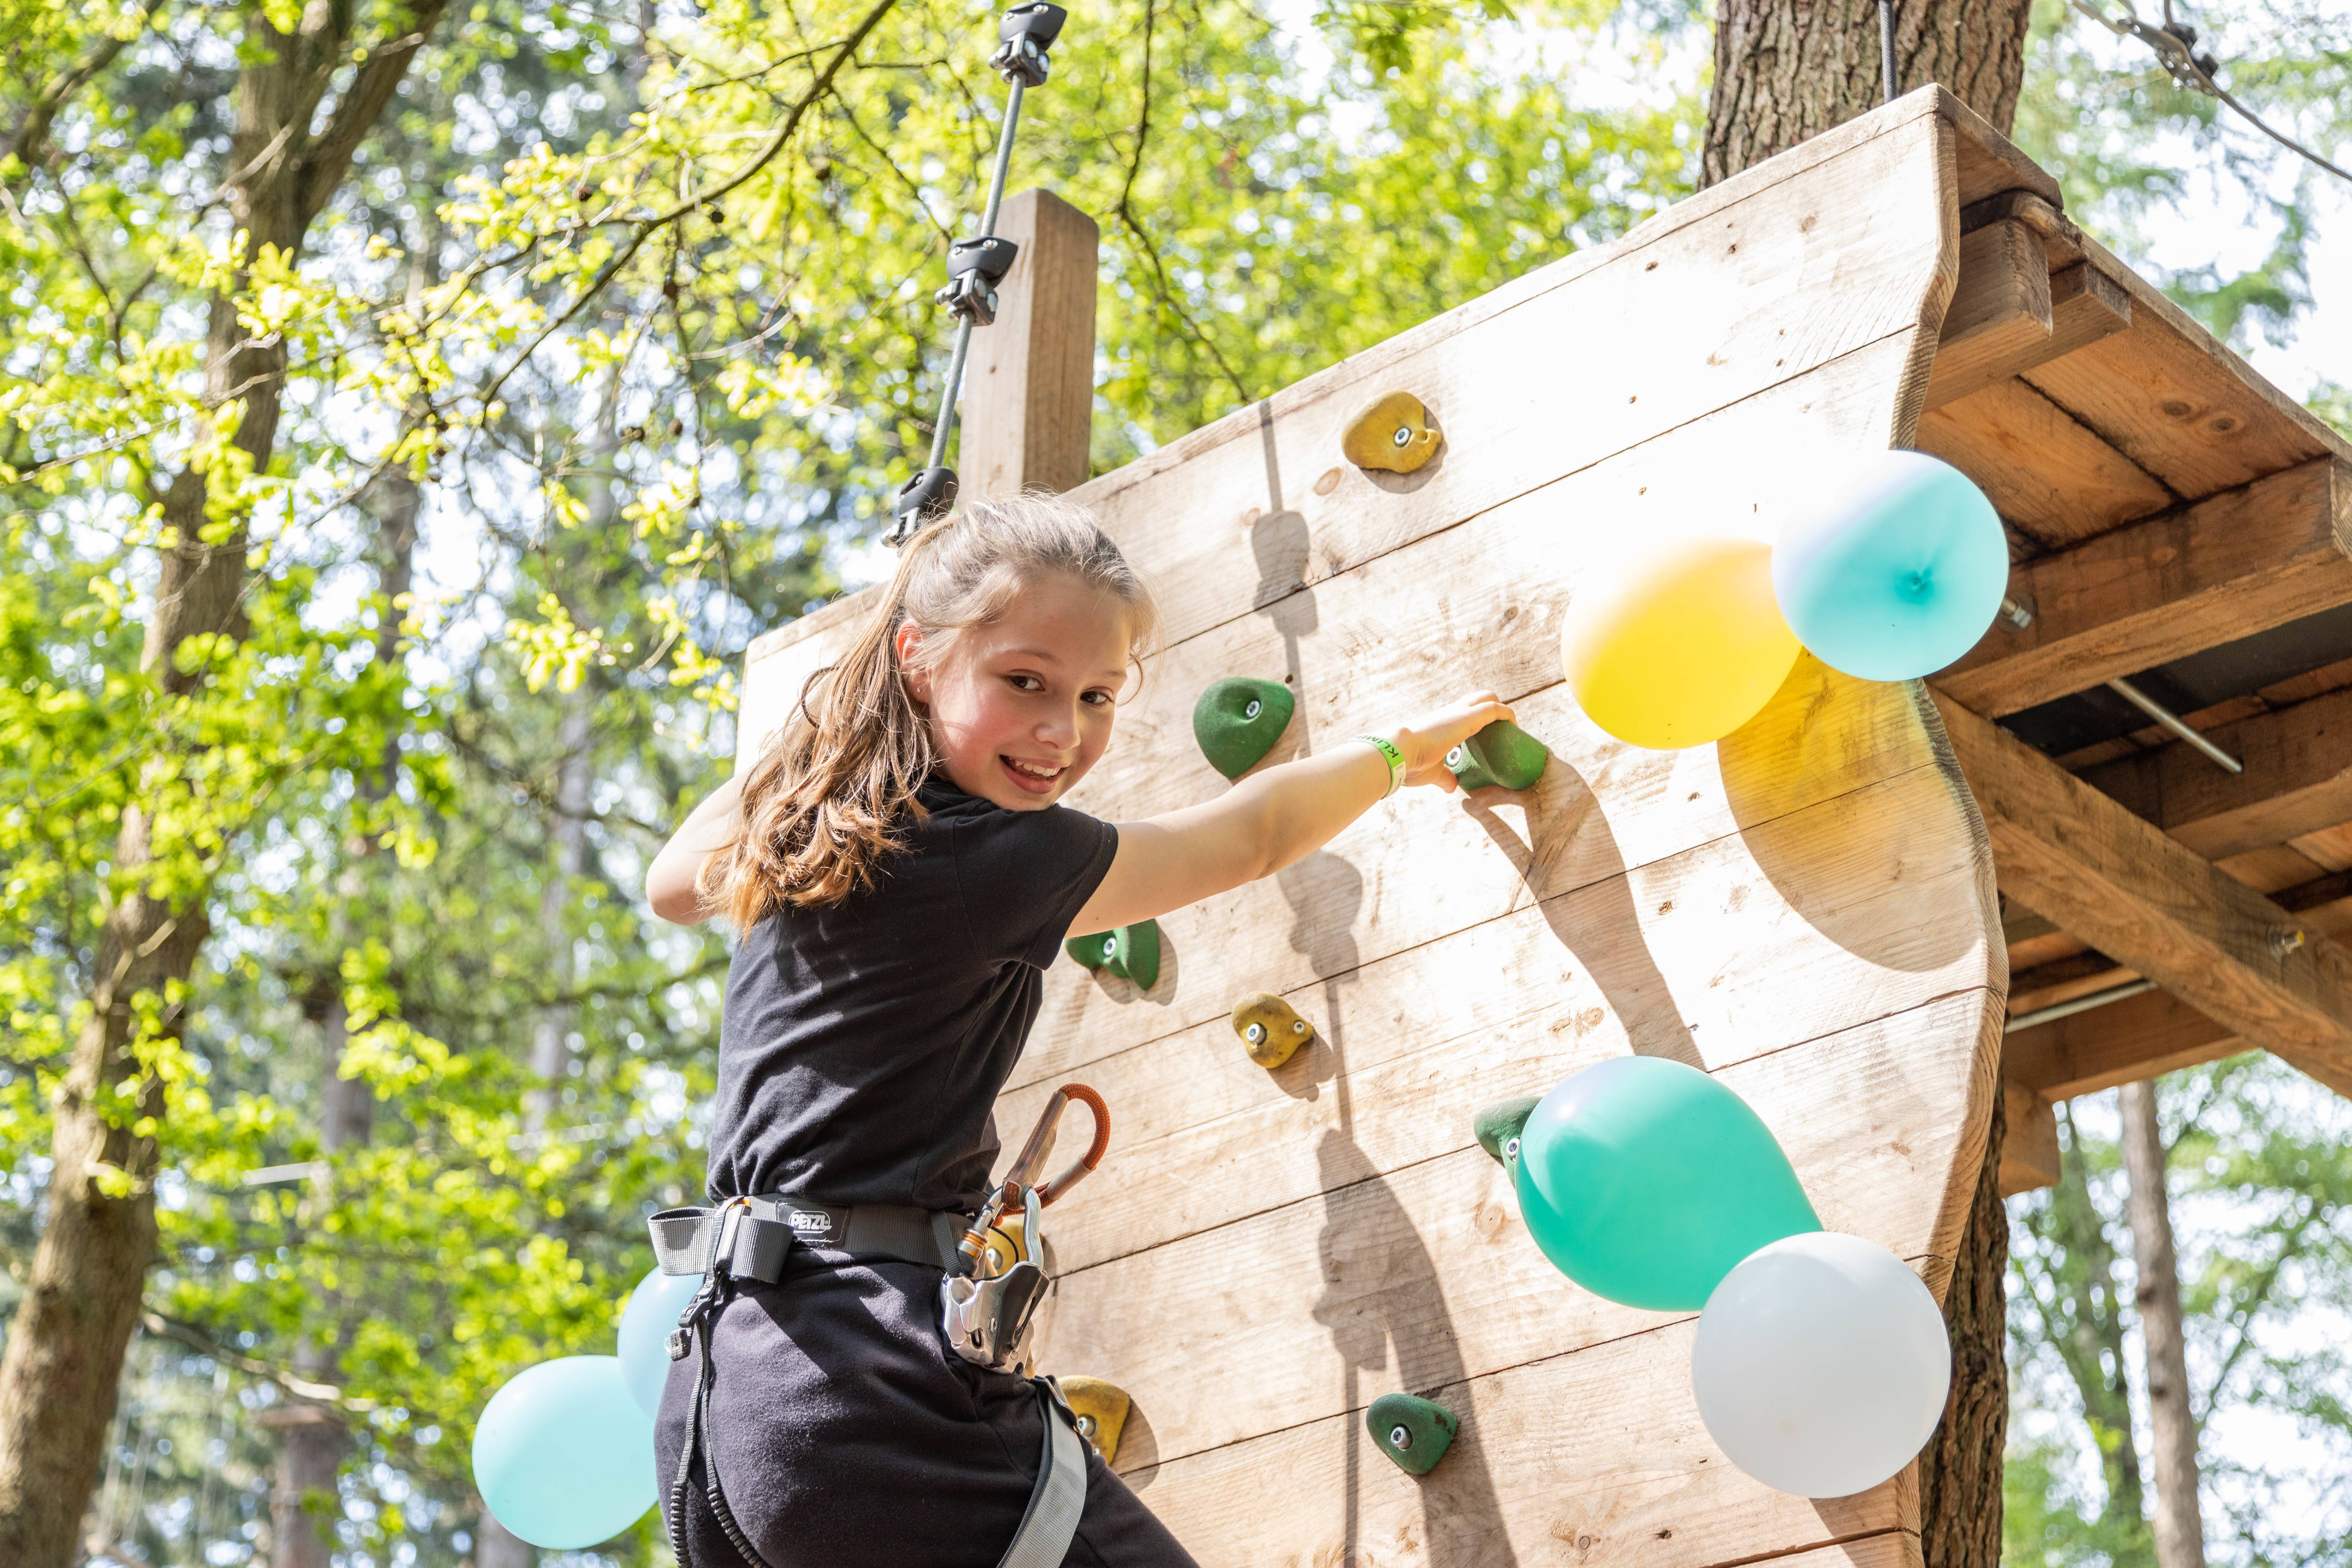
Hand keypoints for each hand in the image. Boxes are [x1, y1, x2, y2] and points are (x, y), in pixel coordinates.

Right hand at [1389, 690, 1515, 791]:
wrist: (1398, 750)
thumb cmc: (1411, 762)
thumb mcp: (1431, 772)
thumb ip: (1444, 777)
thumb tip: (1451, 787)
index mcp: (1441, 723)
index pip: (1463, 712)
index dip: (1477, 719)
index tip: (1488, 735)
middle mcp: (1450, 712)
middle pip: (1478, 698)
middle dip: (1493, 709)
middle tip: (1502, 731)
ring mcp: (1460, 713)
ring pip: (1487, 697)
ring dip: (1502, 710)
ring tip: (1511, 729)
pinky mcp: (1469, 718)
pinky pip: (1495, 709)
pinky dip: (1507, 715)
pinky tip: (1514, 727)